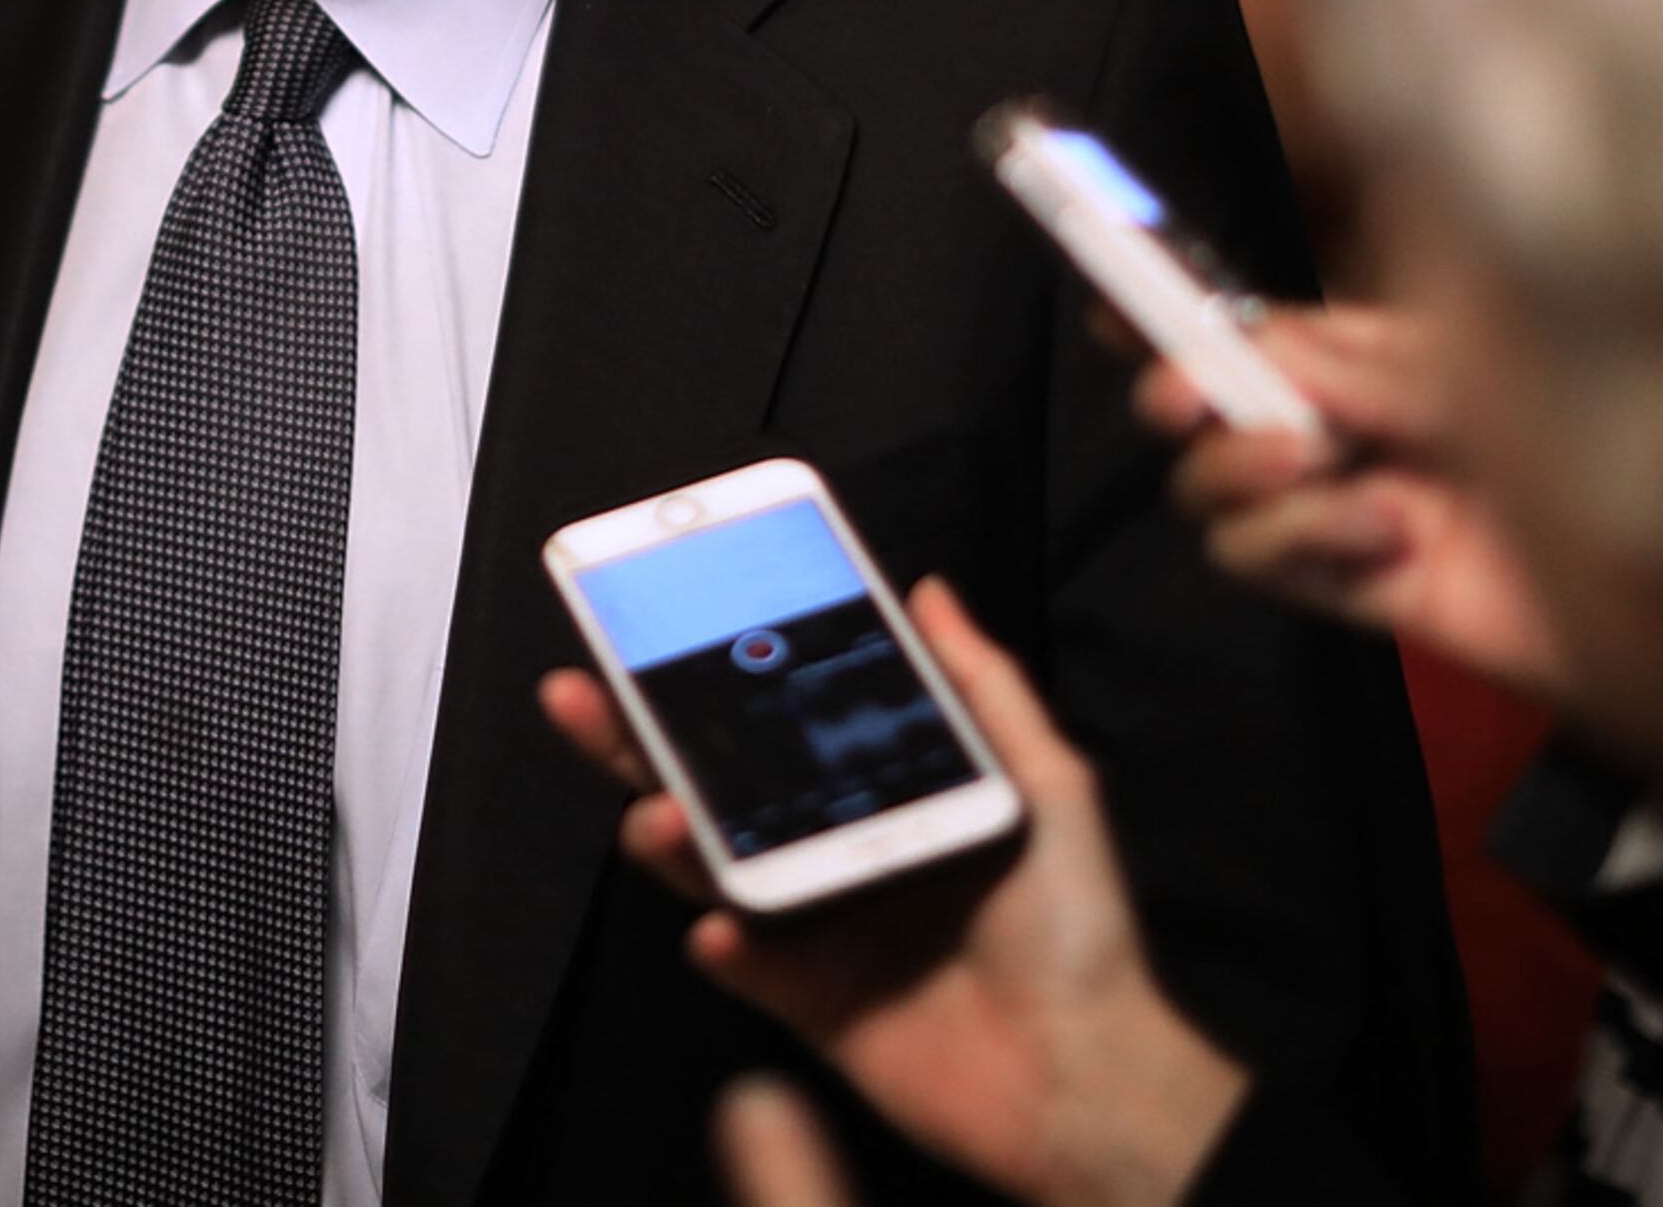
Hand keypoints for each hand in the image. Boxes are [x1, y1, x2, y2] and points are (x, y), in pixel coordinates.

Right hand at [542, 579, 1244, 1206]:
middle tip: (581, 694)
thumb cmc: (1072, 925)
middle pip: (717, 783)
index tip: (660, 624)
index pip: (781, 723)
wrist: (1081, 1071)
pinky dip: (723, 942)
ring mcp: (812, 925)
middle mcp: (835, 848)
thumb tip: (929, 591)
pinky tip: (722, 927)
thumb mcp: (1045, 782)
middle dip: (641, 738)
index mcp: (880, 793)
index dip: (718, 676)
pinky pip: (740, 963)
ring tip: (655, 814)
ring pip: (710, 865)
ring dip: (669, 835)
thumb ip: (981, 686)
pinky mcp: (803, 1000)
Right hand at [1137, 304, 1566, 697]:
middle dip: (1185, 392)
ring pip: (1214, 488)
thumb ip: (1353, 362)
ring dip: (1245, 468)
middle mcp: (1349, 421)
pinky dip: (1301, 535)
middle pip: (1209, 403)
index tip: (1114, 300)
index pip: (1253, 320)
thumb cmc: (1598, 440)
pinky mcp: (1354, 582)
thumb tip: (1252, 349)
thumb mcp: (1469, 368)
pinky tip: (1379, 529)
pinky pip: (1264, 557)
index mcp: (1378, 349)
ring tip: (1322, 463)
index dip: (1174, 307)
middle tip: (1192, 398)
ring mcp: (1345, 501)